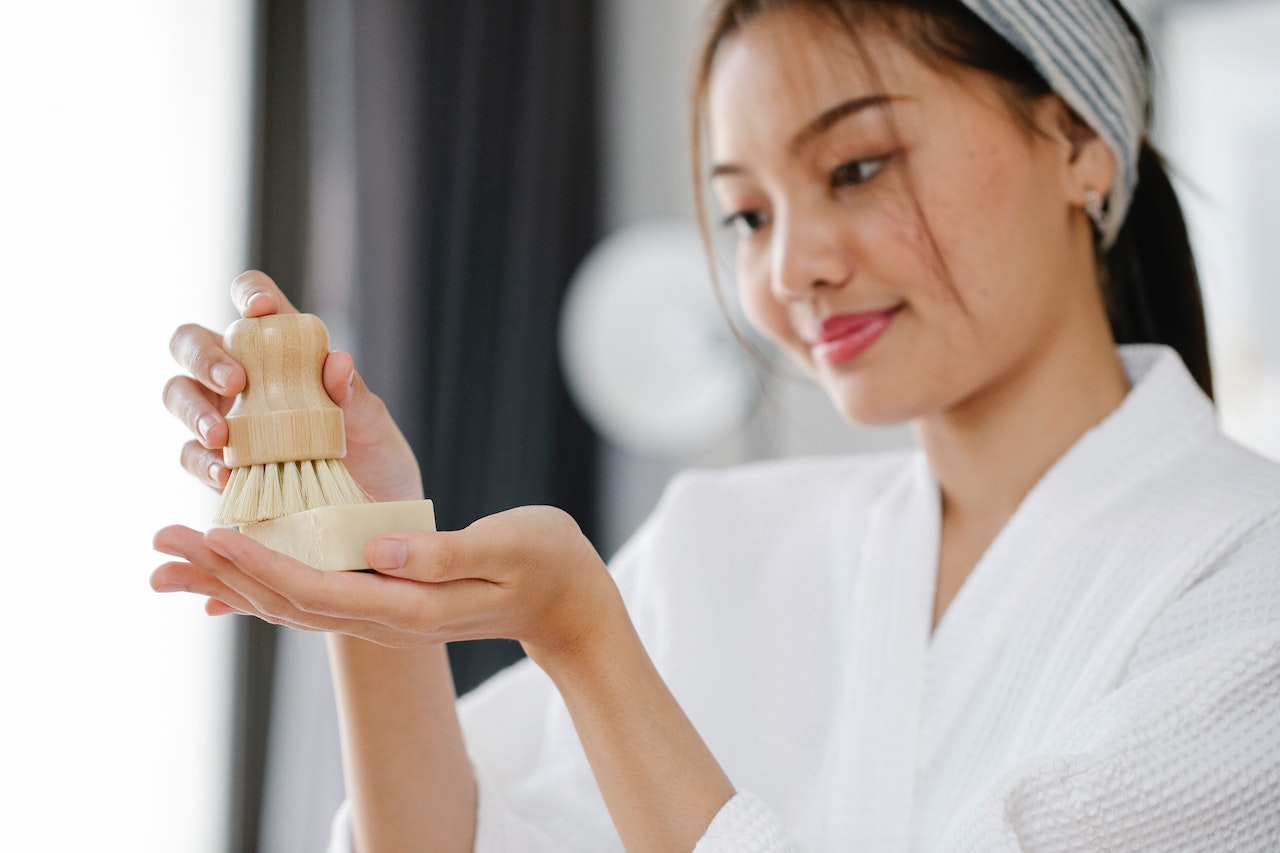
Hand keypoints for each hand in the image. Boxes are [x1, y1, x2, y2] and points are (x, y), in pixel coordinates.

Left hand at [151, 504, 623, 664]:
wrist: (569, 604)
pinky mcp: (387, 598)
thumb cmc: (547, 565)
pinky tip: (236, 574)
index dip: (261, 564)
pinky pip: (314, 595)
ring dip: (233, 580)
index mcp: (411, 606)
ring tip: (178, 559)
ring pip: (293, 603)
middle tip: (163, 542)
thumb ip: (445, 553)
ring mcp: (386, 613)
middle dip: (223, 572)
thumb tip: (374, 548)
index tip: (211, 535)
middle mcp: (387, 617)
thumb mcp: (509, 549)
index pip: (319, 589)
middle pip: (289, 602)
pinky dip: (268, 583)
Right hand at [162, 270, 421, 501]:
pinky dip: (203, 463)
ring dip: (192, 410)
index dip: (249, 293)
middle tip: (235, 381)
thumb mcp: (374, 424)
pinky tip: (226, 475)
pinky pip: (192, 456)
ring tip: (221, 435)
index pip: (256, 302)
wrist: (373, 513)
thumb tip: (337, 361)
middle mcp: (245, 376)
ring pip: (179, 394)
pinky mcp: (218, 465)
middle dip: (204, 356)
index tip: (259, 310)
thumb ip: (355, 394)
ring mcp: (225, 419)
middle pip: (193, 342)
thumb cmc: (374, 455)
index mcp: (285, 349)